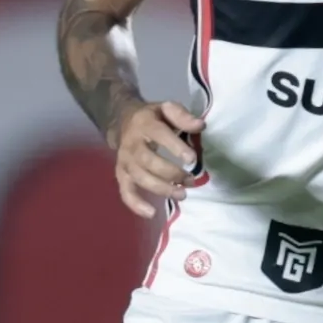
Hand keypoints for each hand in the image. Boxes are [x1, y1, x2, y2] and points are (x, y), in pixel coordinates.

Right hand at [109, 100, 202, 218]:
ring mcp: (125, 161)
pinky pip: (126, 192)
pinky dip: (136, 204)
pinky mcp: (122, 175)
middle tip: (191, 181)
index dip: (175, 147)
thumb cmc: (153, 118)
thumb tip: (200, 125)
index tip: (192, 160)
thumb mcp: (167, 108)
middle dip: (171, 174)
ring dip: (161, 189)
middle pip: (149, 162)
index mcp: (144, 124)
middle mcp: (132, 144)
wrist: (123, 122)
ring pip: (140, 178)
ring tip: (182, 195)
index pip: (159, 135)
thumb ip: (182, 116)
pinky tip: (151, 213)